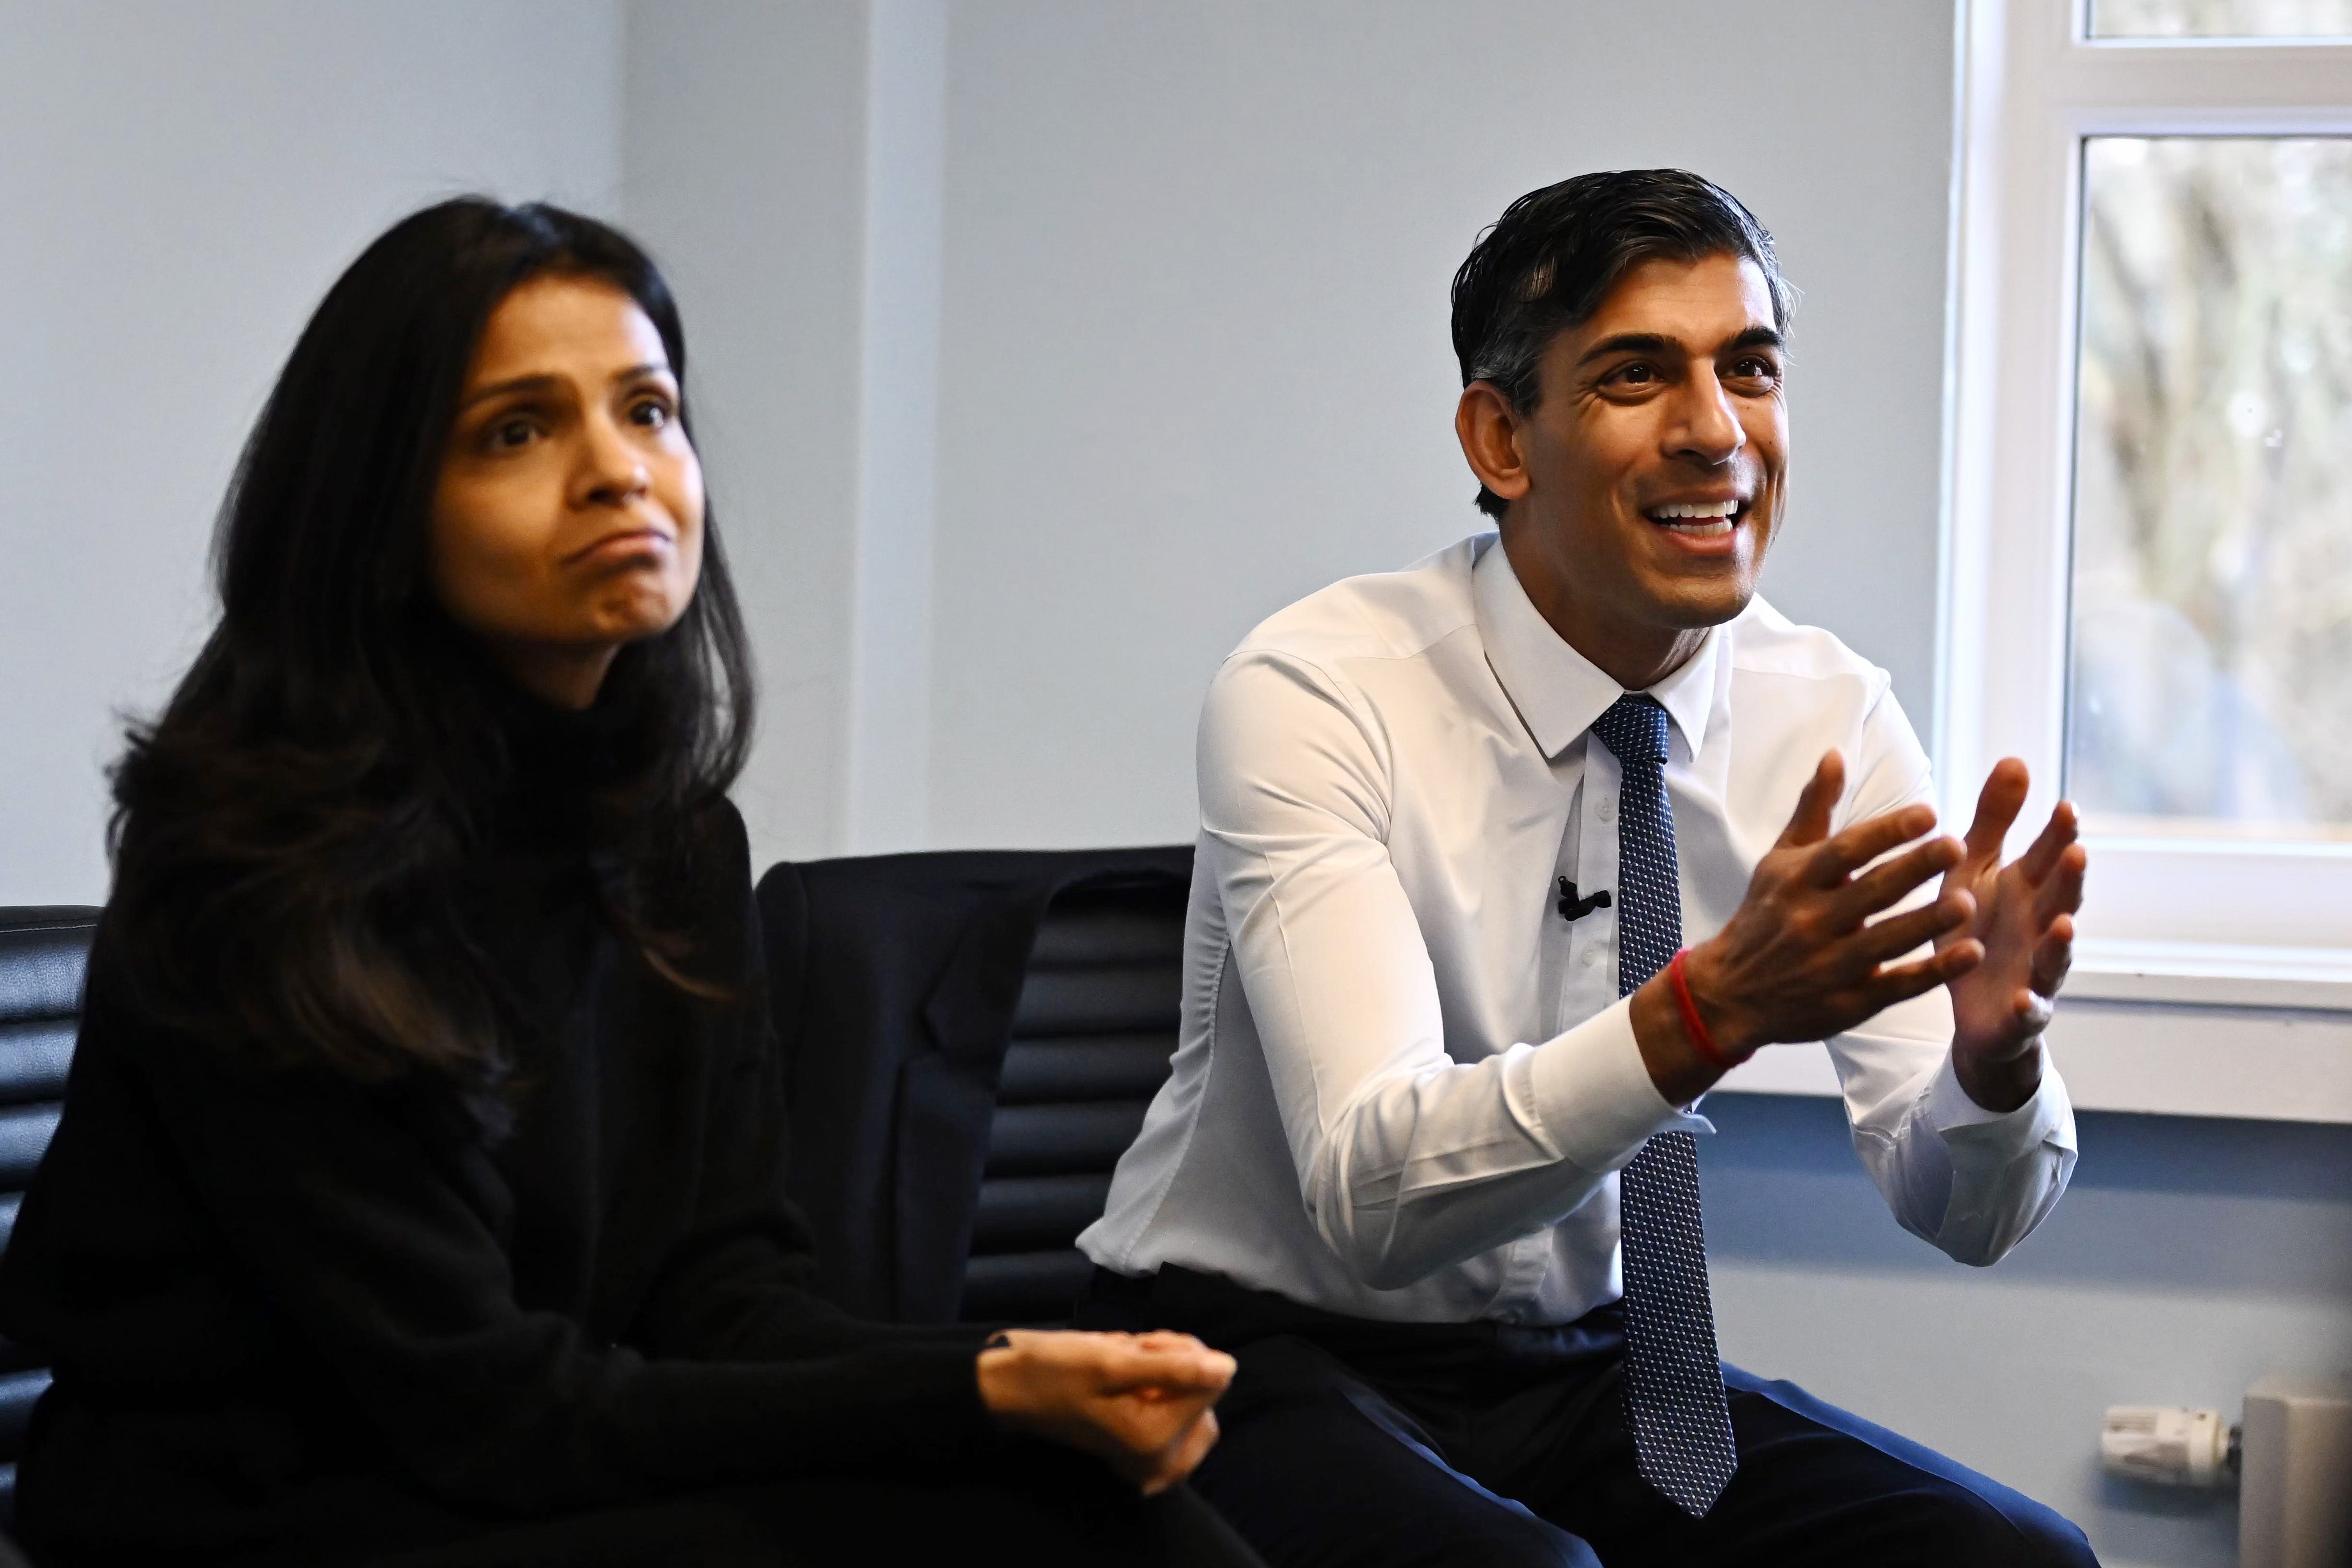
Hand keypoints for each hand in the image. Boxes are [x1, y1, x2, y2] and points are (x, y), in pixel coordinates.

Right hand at [975, 1329, 1235, 1494]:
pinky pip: (1172, 1404)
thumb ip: (1174, 1366)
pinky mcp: (1143, 1445)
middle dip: (1175, 1362)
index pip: (1211, 1382)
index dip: (1181, 1352)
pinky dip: (1154, 1379)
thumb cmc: (1056, 1371)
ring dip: (1162, 1365)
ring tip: (1122, 1359)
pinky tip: (1123, 1369)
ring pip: (1190, 1394)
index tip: (1142, 1345)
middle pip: (1205, 1394)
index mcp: (1155, 1442)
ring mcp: (1150, 1456)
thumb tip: (1229, 1369)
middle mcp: (1158, 1460)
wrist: (1012, 1386)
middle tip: (1133, 1351)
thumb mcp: (1111, 1360)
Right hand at [1640, 751, 1979, 1104]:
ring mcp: (1830, 966)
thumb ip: (1813, 810)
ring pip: (1887, 941)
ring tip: (1966, 900)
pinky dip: (1934, 972)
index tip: (1927, 813)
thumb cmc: (1765, 916)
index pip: (1845, 852)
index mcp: (1796, 881)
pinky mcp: (1849, 1003)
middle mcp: (1811, 922)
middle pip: (1870, 892)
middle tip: (1957, 846)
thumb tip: (1835, 754)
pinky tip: (1969, 952)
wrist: (1730, 994)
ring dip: (1928, 921)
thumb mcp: (1780, 861)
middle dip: (1915, 869)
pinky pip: (1898, 986)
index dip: (1886, 832)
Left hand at [1938, 759, 2086, 1111]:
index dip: (2059, 834)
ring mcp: (2035, 972)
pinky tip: (2024, 1000)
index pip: (2048, 856)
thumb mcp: (1973, 871)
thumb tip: (2016, 758)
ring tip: (2064, 924)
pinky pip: (2029, 1012)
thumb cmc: (1976, 927)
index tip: (2065, 806)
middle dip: (2069, 879)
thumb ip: (1993, 821)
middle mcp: (2039, 928)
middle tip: (2075, 853)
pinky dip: (2029, 1007)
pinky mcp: (2020, 1013)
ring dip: (2061, 941)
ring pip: (2055, 956)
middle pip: (2061, 901)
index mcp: (2025, 890)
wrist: (1973, 1008)